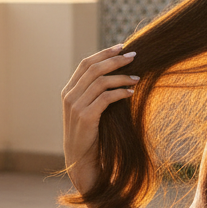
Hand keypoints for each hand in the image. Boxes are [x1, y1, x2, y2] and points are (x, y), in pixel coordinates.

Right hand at [61, 44, 137, 194]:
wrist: (80, 160)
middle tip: (134, 56)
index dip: (104, 53)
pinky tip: (132, 92)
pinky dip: (121, 92)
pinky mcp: (86, 116)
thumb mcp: (89, 110)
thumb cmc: (90, 135)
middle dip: (115, 59)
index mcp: (68, 91)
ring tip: (138, 77)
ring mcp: (75, 106)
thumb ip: (95, 93)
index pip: (86, 64)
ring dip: (122, 76)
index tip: (121, 47)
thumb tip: (116, 74)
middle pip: (94, 68)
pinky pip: (106, 97)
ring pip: (101, 81)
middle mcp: (69, 96)